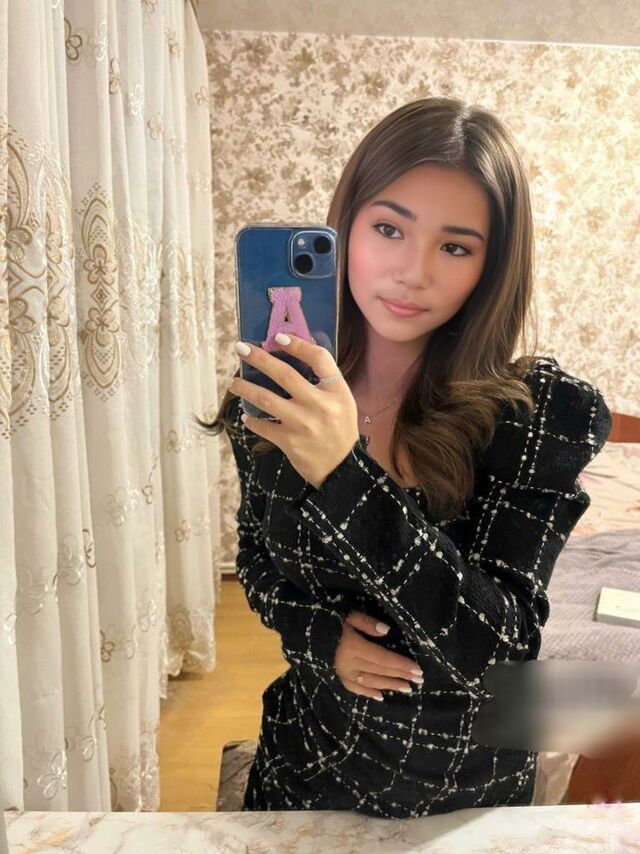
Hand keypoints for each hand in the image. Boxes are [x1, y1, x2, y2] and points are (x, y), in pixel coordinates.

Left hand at [229, 333, 359, 488]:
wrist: (341, 468)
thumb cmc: (340, 430)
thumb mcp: (342, 401)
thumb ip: (324, 382)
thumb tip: (294, 357)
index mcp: (336, 391)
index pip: (319, 358)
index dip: (298, 344)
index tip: (278, 337)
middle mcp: (319, 404)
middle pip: (284, 374)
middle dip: (259, 358)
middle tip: (240, 348)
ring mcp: (302, 423)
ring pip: (265, 398)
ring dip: (245, 388)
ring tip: (234, 383)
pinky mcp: (289, 441)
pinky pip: (263, 425)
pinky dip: (252, 420)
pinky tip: (246, 416)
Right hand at [334, 610, 424, 700]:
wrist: (308, 632)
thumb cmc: (331, 620)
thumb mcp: (349, 615)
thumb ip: (367, 622)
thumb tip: (387, 631)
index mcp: (353, 647)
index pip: (383, 658)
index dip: (401, 664)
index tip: (417, 669)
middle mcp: (349, 663)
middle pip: (380, 671)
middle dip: (400, 676)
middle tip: (418, 680)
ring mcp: (343, 673)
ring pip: (370, 682)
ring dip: (389, 686)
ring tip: (406, 688)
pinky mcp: (338, 677)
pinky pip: (354, 688)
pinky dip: (368, 693)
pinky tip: (380, 697)